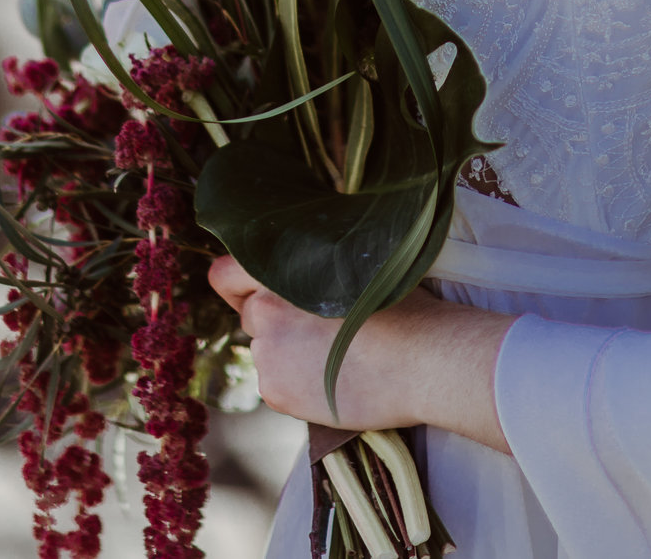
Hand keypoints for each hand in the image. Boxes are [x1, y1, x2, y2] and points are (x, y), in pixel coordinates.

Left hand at [209, 256, 513, 449]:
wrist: (425, 361)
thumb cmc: (404, 306)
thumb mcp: (359, 264)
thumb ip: (318, 262)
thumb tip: (306, 259)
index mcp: (281, 271)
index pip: (225, 274)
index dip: (241, 284)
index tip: (265, 293)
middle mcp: (264, 310)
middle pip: (252, 315)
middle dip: (276, 321)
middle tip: (320, 328)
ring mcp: (267, 354)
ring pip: (265, 351)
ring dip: (287, 353)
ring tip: (337, 358)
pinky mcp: (276, 391)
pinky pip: (276, 383)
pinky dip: (297, 384)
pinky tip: (335, 380)